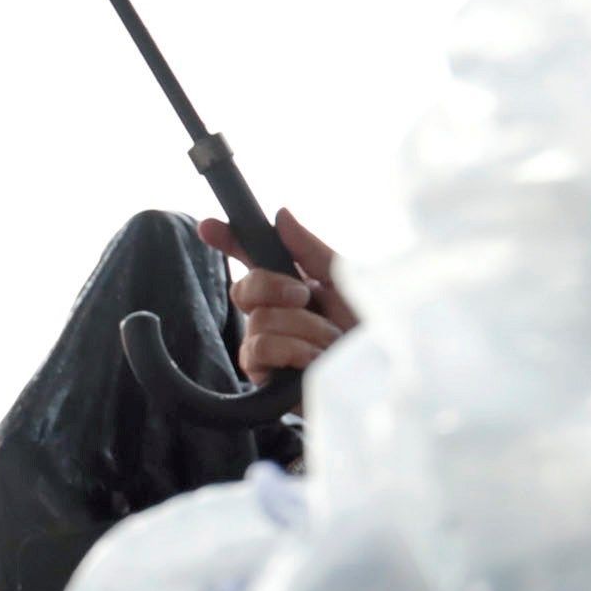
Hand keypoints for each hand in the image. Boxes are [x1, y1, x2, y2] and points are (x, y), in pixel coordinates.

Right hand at [195, 207, 354, 378]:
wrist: (381, 376)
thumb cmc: (369, 332)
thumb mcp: (345, 282)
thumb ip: (310, 250)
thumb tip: (281, 214)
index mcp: (293, 285)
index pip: (252, 259)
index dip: (227, 240)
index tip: (209, 226)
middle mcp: (275, 313)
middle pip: (244, 287)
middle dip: (274, 286)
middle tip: (305, 297)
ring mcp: (266, 345)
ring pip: (259, 320)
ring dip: (302, 328)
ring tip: (328, 343)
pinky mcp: (264, 375)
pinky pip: (259, 349)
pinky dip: (292, 350)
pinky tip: (313, 360)